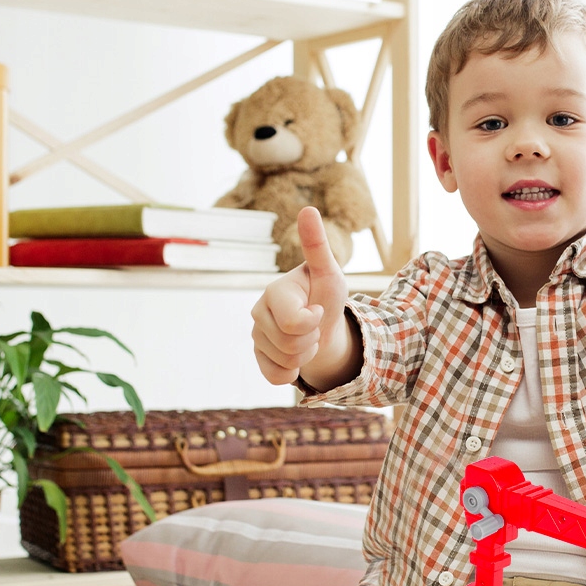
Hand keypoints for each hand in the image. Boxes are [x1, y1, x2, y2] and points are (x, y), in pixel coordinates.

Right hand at [251, 206, 349, 385]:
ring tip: (307, 337)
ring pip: (286, 361)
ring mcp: (257, 336)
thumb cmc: (325, 295)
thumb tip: (308, 209)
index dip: (312, 321)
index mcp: (274, 290)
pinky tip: (295, 357)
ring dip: (306, 355)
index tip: (317, 310)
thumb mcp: (328, 272)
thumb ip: (317, 246)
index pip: (292, 321)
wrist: (323, 326)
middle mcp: (259, 311)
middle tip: (314, 325)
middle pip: (290, 343)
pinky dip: (292, 372)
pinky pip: (275, 377)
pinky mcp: (258, 357)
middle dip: (311, 340)